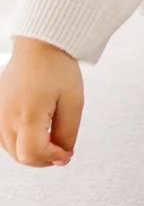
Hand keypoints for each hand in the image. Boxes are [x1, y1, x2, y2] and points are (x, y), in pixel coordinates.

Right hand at [0, 37, 83, 166]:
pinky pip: (5, 137)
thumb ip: (68, 133)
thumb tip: (62, 156)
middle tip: (63, 147)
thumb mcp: (74, 102)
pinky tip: (37, 131)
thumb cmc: (57, 69)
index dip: (53, 159)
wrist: (40, 47)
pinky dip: (21, 141)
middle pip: (21, 157)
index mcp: (27, 115)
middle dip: (44, 158)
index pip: (33, 154)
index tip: (67, 153)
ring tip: (52, 137)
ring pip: (12, 150)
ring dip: (32, 151)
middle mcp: (6, 118)